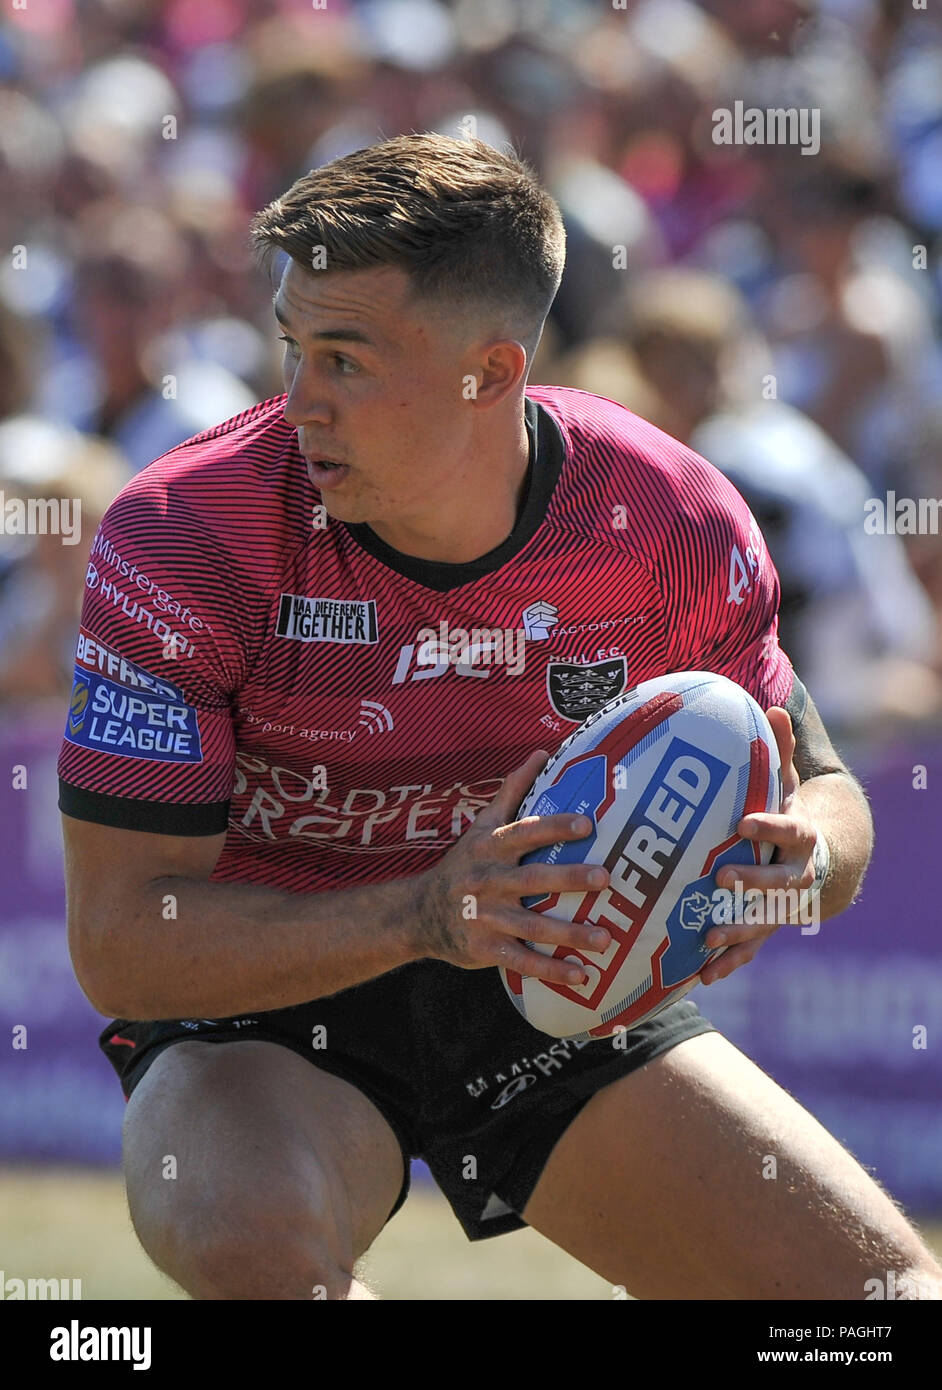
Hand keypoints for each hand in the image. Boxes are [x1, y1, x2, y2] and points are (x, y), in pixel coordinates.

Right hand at [411, 750, 611, 986]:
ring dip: (570, 933)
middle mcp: (488, 881)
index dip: (554, 827)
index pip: (524, 833)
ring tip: (607, 937)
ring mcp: (486, 917)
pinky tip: (583, 976)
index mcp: (490, 848)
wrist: (419, 914)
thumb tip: (542, 753)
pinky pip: (522, 961)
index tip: (587, 825)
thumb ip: (512, 791)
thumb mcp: (481, 827)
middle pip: (532, 878)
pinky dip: (552, 970)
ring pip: (532, 925)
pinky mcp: (485, 949)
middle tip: (605, 878)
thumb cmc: (463, 864)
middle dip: (569, 878)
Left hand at [699, 706, 818, 984]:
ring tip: (707, 937)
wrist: (820, 861)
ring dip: (737, 930)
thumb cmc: (791, 813)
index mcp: (798, 836)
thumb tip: (770, 706)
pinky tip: (704, 976)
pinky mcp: (767, 926)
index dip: (769, 825)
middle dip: (752, 882)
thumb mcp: (787, 783)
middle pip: (779, 882)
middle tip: (721, 878)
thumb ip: (779, 752)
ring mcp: (781, 905)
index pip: (788, 828)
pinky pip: (750, 949)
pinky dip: (730, 963)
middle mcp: (793, 874)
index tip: (744, 821)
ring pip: (763, 921)